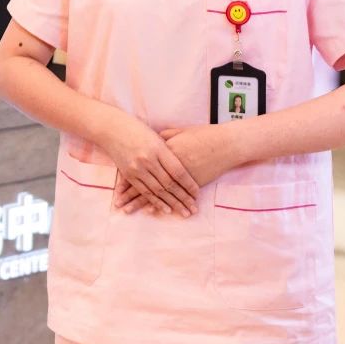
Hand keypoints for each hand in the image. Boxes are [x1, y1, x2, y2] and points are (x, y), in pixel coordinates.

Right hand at [97, 111, 199, 216]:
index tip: (197, 194)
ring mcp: (137, 169)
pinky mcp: (128, 175)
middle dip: (183, 198)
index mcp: (158, 148)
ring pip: (158, 191)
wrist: (111, 129)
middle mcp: (148, 160)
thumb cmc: (138, 129)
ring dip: (172, 204)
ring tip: (183, 212)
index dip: (189, 184)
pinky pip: (144, 192)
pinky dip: (155, 202)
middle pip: (169, 184)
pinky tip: (165, 209)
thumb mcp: (156, 136)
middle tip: (193, 209)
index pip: (178, 171)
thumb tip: (186, 163)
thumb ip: (169, 149)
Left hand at [116, 124, 243, 215]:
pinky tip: (152, 210)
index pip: (141, 168)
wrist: (225, 144)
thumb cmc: (203, 136)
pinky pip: (172, 195)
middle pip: (144, 181)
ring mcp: (178, 175)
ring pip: (156, 191)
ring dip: (142, 203)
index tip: (118, 190)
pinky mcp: (190, 182)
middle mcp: (166, 165)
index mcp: (162, 151)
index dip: (129, 179)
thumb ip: (166, 137)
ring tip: (128, 211)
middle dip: (130, 195)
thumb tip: (157, 139)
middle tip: (118, 205)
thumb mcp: (180, 132)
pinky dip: (161, 202)